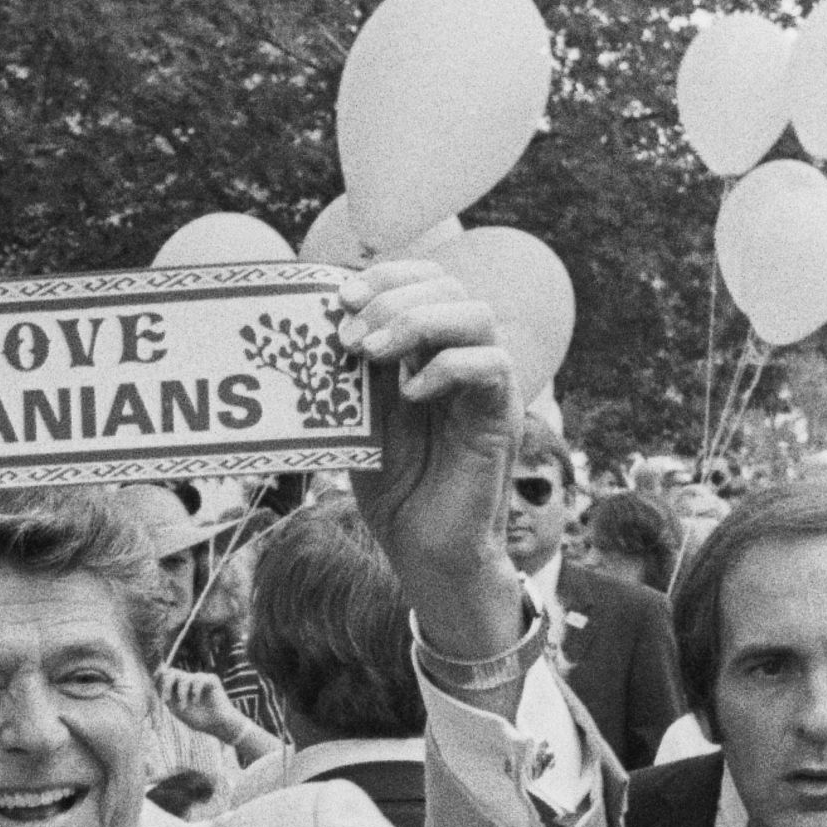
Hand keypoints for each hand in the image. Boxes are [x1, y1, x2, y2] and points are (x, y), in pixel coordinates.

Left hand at [157, 664, 269, 761]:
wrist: (218, 725)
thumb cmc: (198, 719)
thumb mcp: (176, 709)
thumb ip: (166, 697)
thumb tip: (155, 685)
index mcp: (179, 686)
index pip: (166, 675)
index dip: (158, 678)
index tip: (154, 686)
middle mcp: (189, 680)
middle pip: (172, 672)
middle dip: (166, 685)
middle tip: (165, 700)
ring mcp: (200, 679)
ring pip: (184, 677)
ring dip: (181, 694)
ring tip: (183, 708)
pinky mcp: (211, 679)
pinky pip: (198, 679)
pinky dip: (194, 691)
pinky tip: (196, 701)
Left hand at [339, 258, 521, 664]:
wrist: (423, 551)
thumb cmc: (393, 487)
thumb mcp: (359, 420)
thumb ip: (353, 373)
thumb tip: (324, 321)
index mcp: (429, 349)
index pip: (425, 279)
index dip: (386, 275)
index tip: (339, 296)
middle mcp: (463, 357)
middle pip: (448, 285)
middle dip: (392, 298)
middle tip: (347, 334)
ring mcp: (486, 385)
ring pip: (477, 313)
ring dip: (417, 321)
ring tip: (371, 354)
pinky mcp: (501, 416)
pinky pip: (493, 365)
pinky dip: (448, 367)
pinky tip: (411, 394)